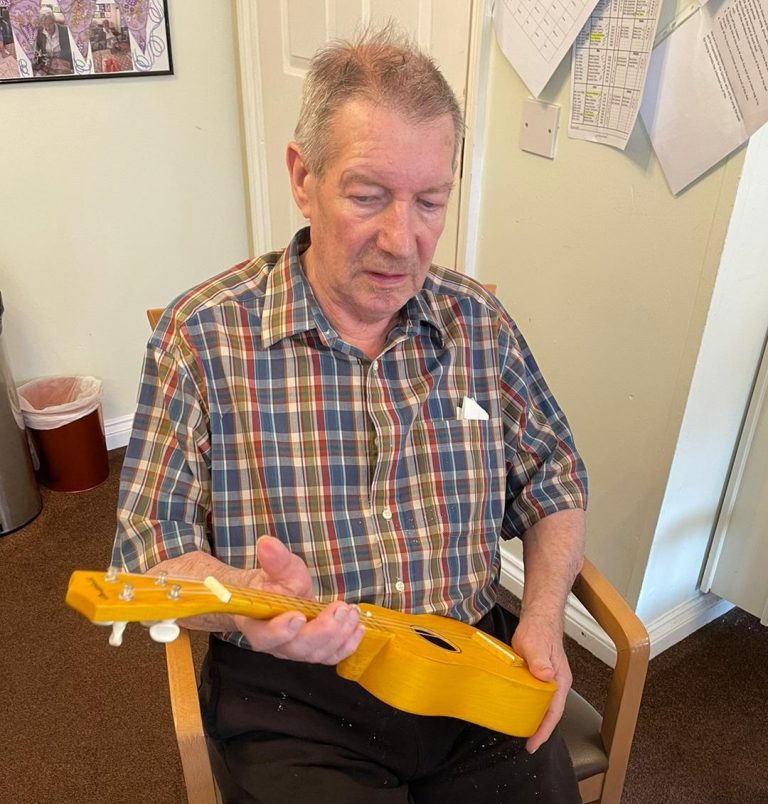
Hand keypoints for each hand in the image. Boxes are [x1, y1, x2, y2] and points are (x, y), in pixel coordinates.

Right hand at [233, 535, 364, 664]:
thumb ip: (274, 559)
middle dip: (323, 630)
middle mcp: (276, 644)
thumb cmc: (275, 583)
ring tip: (352, 612)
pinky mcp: (314, 652)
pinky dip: (348, 644)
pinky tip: (358, 627)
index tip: (299, 616)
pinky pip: (331, 656)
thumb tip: (267, 543)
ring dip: (339, 634)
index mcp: (257, 625)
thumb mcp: (277, 566)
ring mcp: (296, 651)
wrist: (279, 595)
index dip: (280, 630)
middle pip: (297, 648)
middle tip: (340, 608)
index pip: (264, 636)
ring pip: (317, 653)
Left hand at [511, 611, 571, 752]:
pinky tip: (520, 706)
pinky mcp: (539, 674)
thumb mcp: (536, 644)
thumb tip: (545, 675)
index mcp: (559, 680)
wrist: (539, 616)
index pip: (554, 712)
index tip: (533, 743)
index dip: (544, 730)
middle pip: (550, 712)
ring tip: (521, 729)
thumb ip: (540, 660)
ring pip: (544, 704)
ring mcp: (549, 678)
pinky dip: (530, 704)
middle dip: (540, 729)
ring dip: (534, 717)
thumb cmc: (539, 628)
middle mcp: (557, 682)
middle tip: (526, 742)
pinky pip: (537, 694)